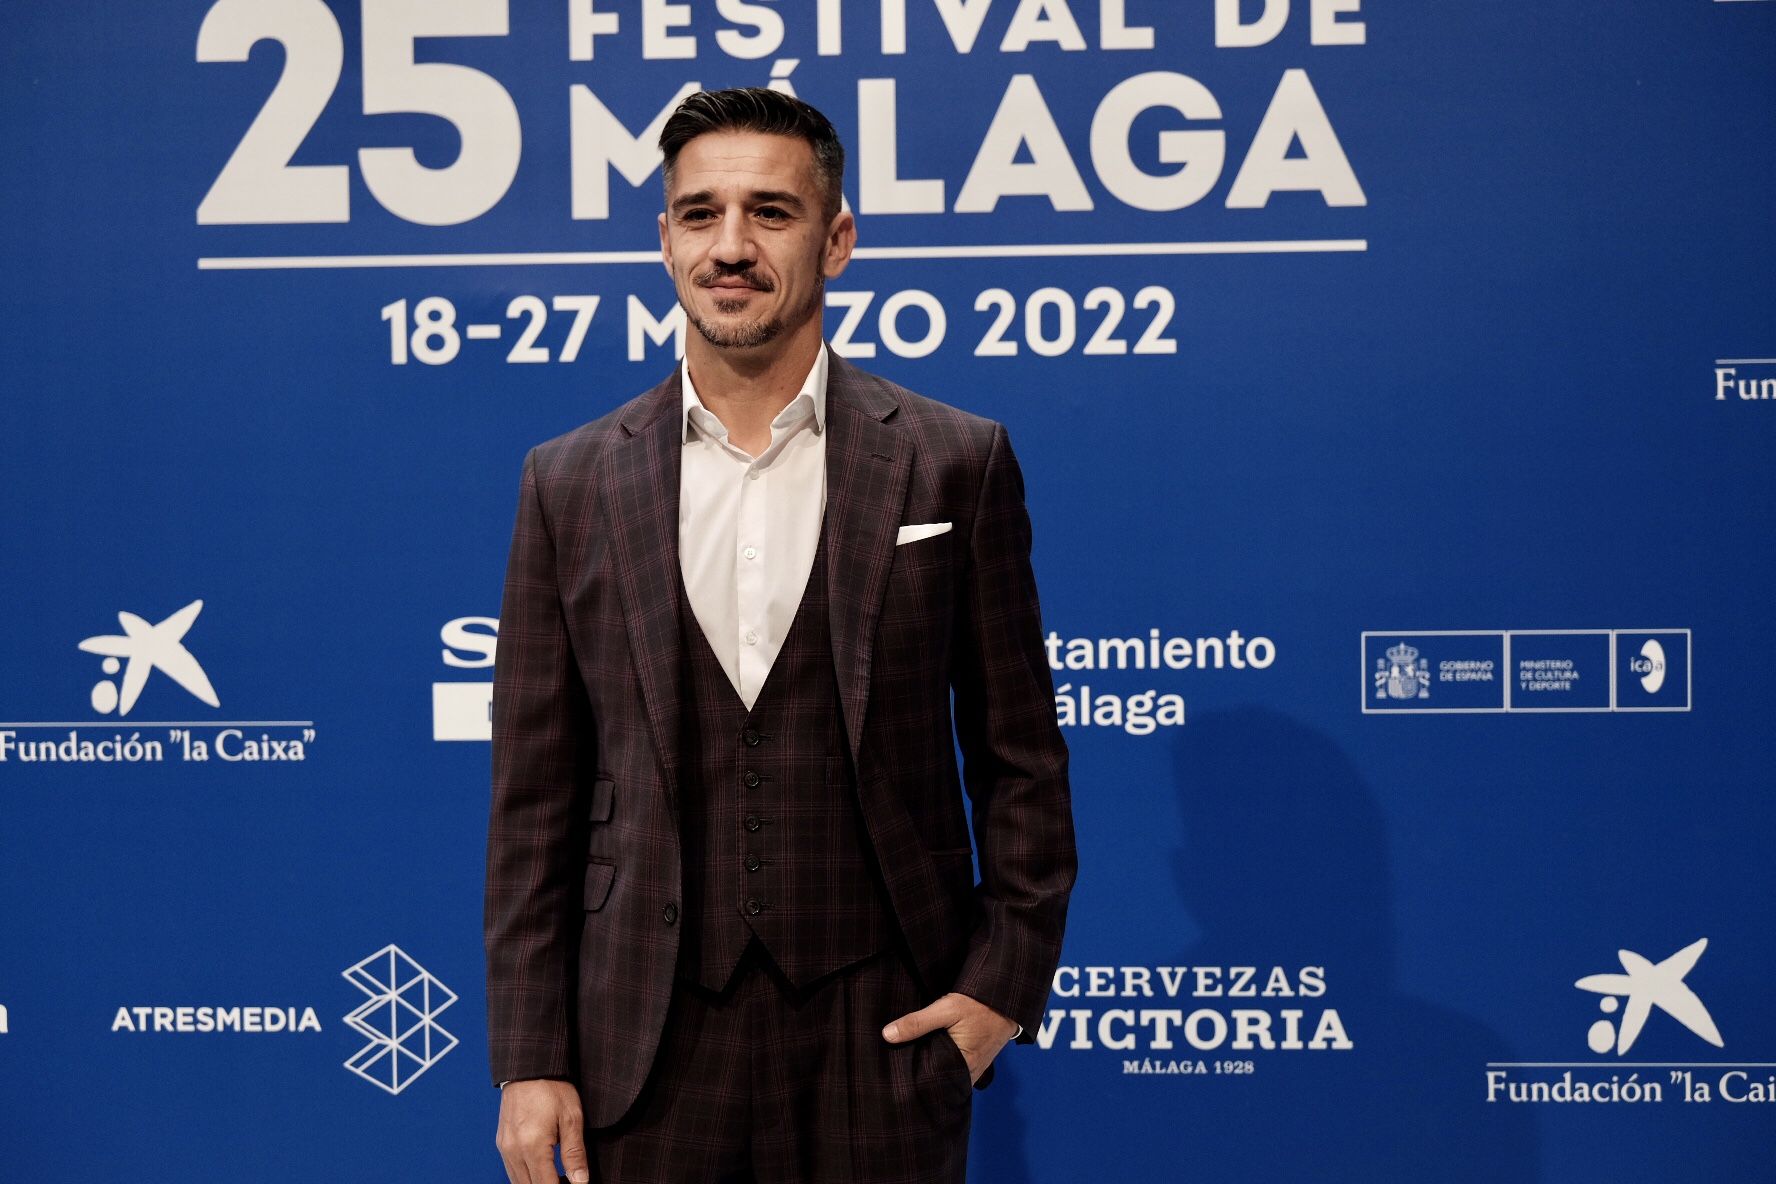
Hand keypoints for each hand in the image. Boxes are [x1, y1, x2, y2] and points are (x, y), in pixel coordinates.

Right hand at [495, 1078, 590, 1183]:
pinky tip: (542, 1172)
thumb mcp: (571, 1117)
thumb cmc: (552, 1088)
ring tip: (558, 1178)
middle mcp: (514, 1151)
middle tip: (568, 1181)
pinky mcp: (501, 1144)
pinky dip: (526, 1177)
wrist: (529, 1068)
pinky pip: (512, 1171)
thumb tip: (580, 1182)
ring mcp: (505, 1148)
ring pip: (518, 1183)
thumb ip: (574, 1153)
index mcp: (532, 1146)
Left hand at [881, 991, 1018, 1083]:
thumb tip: (887, 1035)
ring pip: (947, 1076)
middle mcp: (970, 1072)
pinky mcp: (976, 1060)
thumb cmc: (978, 1005)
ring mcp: (975, 1068)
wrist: (1005, 999)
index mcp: (962, 1065)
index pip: (932, 1083)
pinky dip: (943, 1065)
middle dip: (921, 1078)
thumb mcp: (946, 1008)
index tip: (894, 1078)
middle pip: (939, 1081)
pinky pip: (956, 1069)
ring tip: (907, 1067)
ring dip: (933, 1071)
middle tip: (896, 1075)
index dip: (914, 1081)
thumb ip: (917, 1022)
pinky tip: (929, 1058)